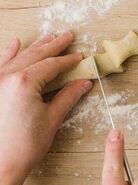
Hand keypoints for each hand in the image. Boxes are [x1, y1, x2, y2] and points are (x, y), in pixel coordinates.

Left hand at [0, 31, 92, 184]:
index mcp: (24, 82)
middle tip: (67, 37)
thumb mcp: (52, 118)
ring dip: (35, 47)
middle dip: (54, 46)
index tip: (79, 58)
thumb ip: (68, 96)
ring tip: (48, 38)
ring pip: (18, 57)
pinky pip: (0, 64)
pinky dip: (8, 53)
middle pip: (36, 55)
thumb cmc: (22, 147)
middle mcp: (6, 78)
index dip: (68, 60)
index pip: (52, 65)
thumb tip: (82, 83)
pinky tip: (14, 45)